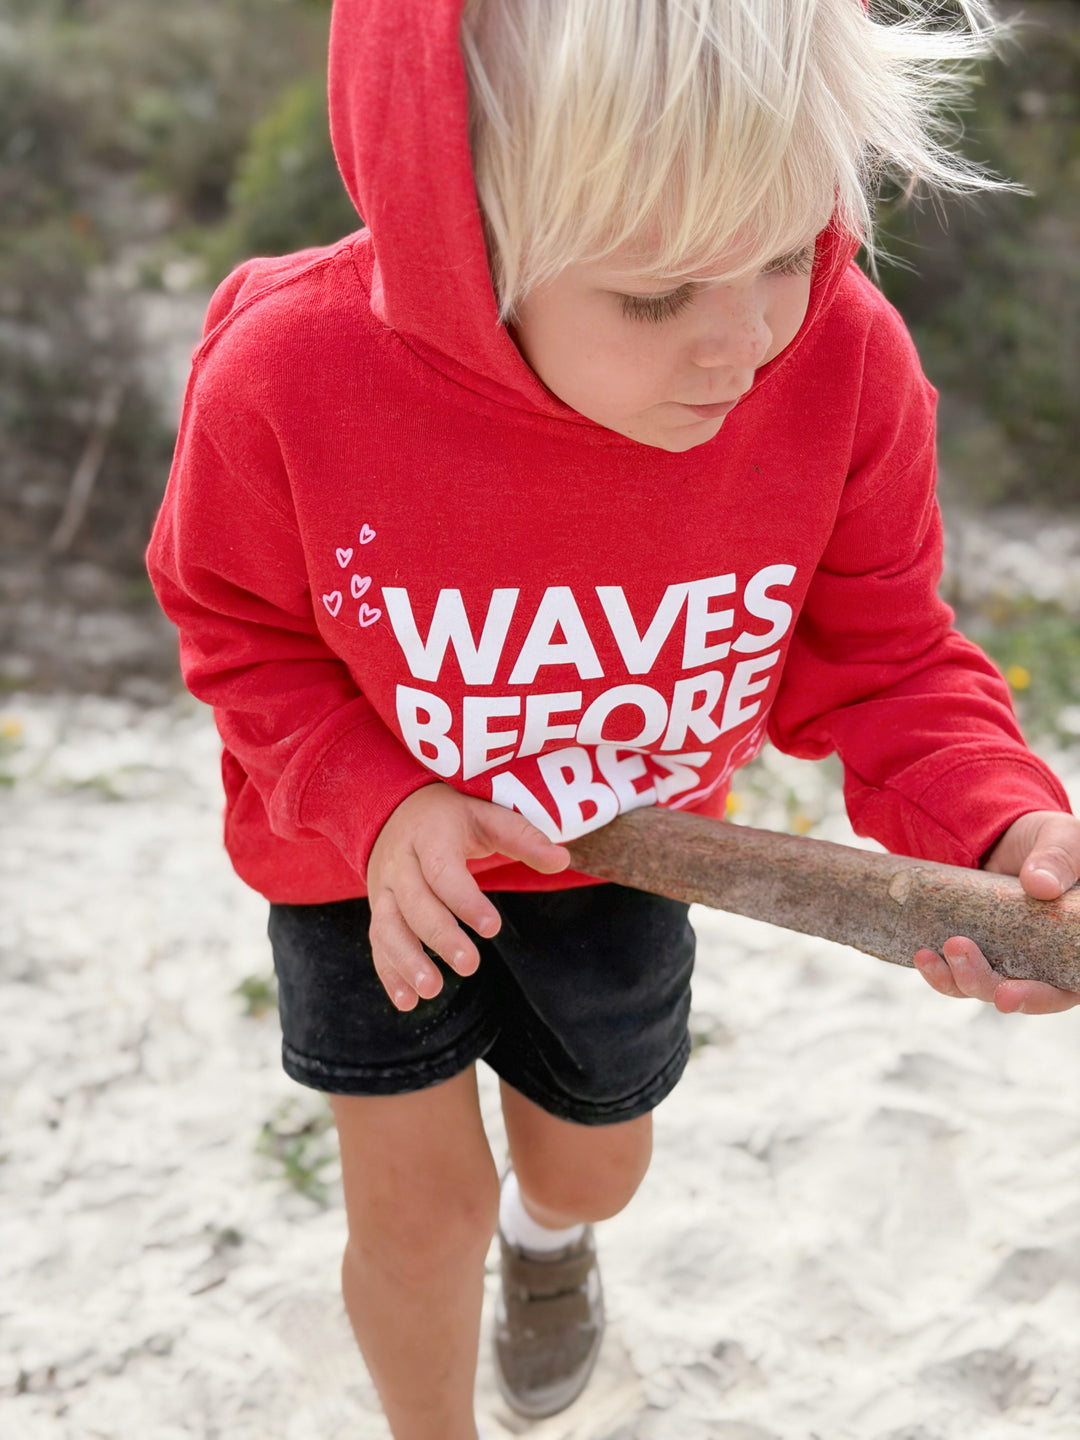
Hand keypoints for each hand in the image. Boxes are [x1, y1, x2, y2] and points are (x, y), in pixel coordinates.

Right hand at [366, 784, 570, 1010]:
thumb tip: (563, 861)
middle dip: (440, 937)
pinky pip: (378, 943)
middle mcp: (400, 864)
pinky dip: (389, 973)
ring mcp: (384, 889)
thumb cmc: (451, 817)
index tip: (492, 928)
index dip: (465, 900)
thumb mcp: (486, 816)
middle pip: (415, 904)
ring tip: (432, 990)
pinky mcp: (378, 910)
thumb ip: (523, 838)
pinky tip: (408, 1001)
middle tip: (469, 965)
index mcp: (429, 837)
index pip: (443, 871)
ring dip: (407, 961)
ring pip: (388, 927)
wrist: (394, 809)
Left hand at [913, 810, 1079, 1014]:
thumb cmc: (1051, 843)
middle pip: (1017, 993)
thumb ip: (1058, 860)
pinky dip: (940, 971)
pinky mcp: (977, 951)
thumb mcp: (1061, 840)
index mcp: (1073, 948)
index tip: (1007, 996)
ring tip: (929, 955)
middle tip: (958, 950)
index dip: (1037, 998)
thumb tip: (1040, 885)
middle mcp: (1043, 964)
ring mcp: (1007, 961)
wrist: (1011, 835)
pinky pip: (958, 973)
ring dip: (955, 978)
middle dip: (984, 984)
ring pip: (983, 987)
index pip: (1062, 989)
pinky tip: (923, 954)